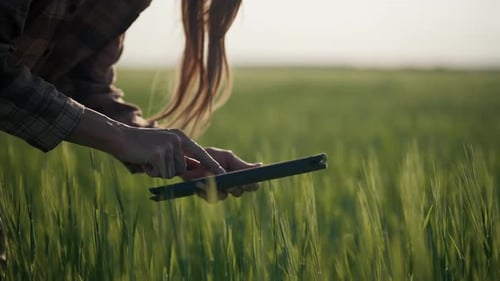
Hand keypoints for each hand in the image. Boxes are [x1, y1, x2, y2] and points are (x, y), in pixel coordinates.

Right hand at [66, 108, 224, 178]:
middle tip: (153, 161)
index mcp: (181, 137)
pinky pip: (161, 174)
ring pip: (172, 174)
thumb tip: (190, 173)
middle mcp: (178, 139)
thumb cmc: (140, 146)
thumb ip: (176, 157)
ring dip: (159, 172)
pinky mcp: (159, 153)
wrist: (119, 137)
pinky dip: (151, 172)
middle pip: (183, 170)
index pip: (201, 153)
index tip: (223, 175)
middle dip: (168, 171)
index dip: (212, 165)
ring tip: (148, 160)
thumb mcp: (162, 148)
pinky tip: (144, 161)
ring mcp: (169, 145)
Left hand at [182, 147, 261, 199]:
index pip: (250, 185)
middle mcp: (230, 185)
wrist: (190, 158)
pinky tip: (201, 183)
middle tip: (229, 179)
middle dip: (234, 186)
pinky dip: (206, 190)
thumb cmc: (210, 156)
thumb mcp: (227, 158)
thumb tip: (260, 166)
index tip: (250, 182)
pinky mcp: (205, 195)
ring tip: (210, 176)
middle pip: (238, 192)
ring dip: (219, 187)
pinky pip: (211, 197)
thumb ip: (242, 165)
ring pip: (224, 196)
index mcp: (238, 176)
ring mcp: (218, 191)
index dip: (251, 185)